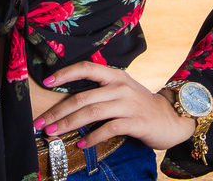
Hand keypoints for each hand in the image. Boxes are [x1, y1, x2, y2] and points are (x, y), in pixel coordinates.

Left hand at [32, 63, 196, 150]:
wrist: (171, 118)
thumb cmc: (140, 105)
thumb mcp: (121, 91)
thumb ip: (100, 92)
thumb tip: (68, 103)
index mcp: (115, 75)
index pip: (86, 68)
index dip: (65, 73)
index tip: (47, 82)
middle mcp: (120, 87)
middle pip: (82, 97)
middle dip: (57, 111)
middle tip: (41, 123)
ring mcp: (128, 104)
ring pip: (91, 112)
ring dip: (68, 125)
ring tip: (53, 134)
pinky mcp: (136, 122)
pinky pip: (108, 128)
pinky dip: (92, 137)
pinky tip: (81, 144)